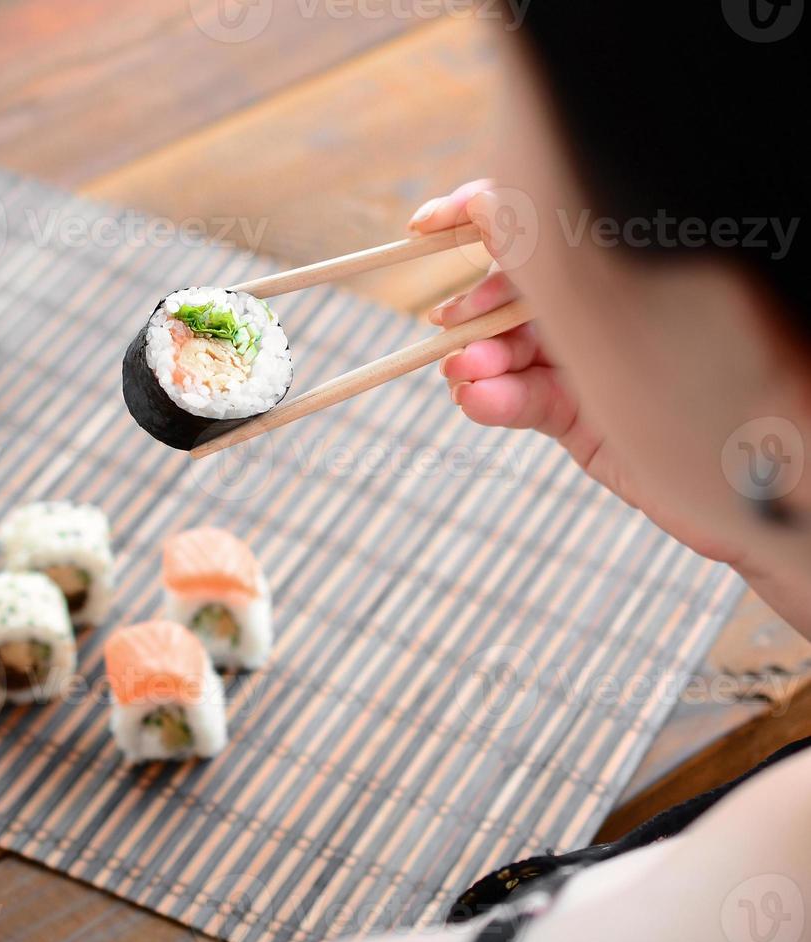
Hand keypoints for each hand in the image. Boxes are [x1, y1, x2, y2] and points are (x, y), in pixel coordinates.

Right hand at [408, 183, 741, 567]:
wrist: (770, 480)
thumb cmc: (719, 374)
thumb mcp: (625, 301)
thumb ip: (554, 252)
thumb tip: (488, 206)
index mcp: (626, 258)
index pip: (541, 222)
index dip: (478, 215)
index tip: (426, 226)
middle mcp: (609, 305)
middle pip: (518, 290)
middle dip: (477, 309)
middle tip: (447, 328)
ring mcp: (594, 363)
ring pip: (516, 351)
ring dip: (481, 361)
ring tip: (464, 374)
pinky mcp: (583, 419)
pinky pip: (529, 401)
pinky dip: (496, 400)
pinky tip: (475, 399)